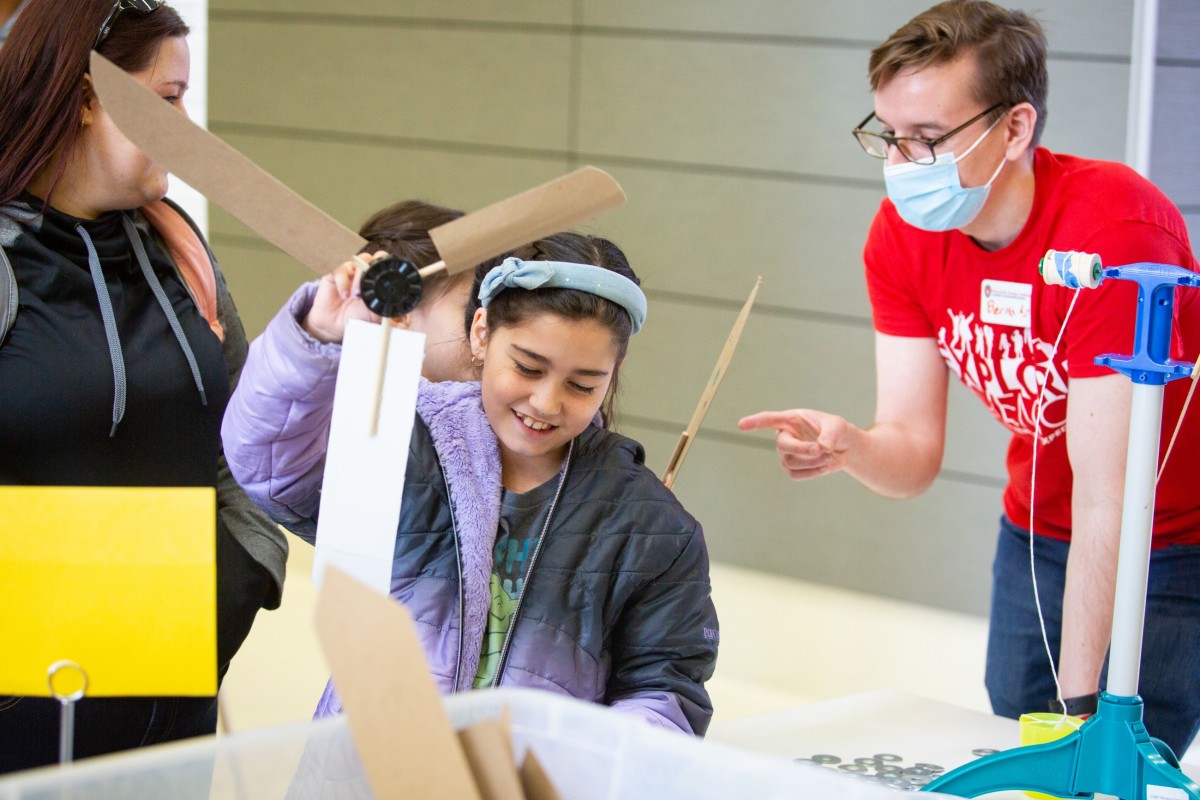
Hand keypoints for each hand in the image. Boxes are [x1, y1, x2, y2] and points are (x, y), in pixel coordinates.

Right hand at [301, 251, 387, 343]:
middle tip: (369, 288)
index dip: (387, 267)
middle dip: (372, 271)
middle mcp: (365, 271)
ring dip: (358, 278)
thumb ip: (384, 305)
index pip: (386, 263)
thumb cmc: (358, 317)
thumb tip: (396, 303)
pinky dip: (343, 281)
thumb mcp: (376, 314)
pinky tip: (344, 294)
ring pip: (357, 261)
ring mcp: (350, 271)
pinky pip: (339, 269)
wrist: (337, 325)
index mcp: (378, 278)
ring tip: (356, 296)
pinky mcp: (334, 274)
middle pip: (372, 257)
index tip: (385, 282)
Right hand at [738, 409, 852, 480]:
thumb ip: (830, 435)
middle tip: (822, 449)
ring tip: (829, 456)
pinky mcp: (792, 468)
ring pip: (792, 462)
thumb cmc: (836, 431)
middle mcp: (785, 436)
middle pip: (783, 446)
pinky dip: (812, 472)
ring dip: (813, 461)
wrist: (843, 447)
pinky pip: (796, 475)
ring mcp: (786, 454)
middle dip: (802, 449)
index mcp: (791, 419)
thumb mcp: (837, 427)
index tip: (741, 425)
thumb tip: (822, 447)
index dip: (755, 422)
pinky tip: (824, 466)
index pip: (770, 419)